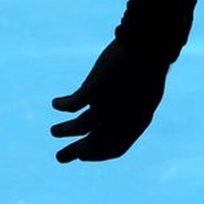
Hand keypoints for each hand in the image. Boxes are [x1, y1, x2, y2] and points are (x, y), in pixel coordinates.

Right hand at [51, 38, 169, 162]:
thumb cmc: (150, 66)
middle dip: (74, 152)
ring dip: (63, 131)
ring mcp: (106, 106)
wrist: (149, 45)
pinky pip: (70, 105)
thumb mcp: (147, 93)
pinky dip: (61, 104)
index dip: (97, 155)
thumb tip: (113, 117)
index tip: (83, 155)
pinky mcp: (93, 91)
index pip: (115, 149)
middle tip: (60, 157)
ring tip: (54, 131)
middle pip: (93, 144)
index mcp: (137, 122)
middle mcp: (121, 120)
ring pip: (77, 127)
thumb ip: (132, 110)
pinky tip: (56, 102)